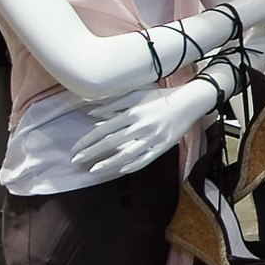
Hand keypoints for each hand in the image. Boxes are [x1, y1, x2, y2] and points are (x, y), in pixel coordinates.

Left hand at [75, 81, 217, 180]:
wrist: (189, 102)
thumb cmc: (161, 97)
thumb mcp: (136, 94)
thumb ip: (113, 103)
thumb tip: (92, 115)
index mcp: (133, 113)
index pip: (104, 129)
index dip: (88, 140)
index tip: (75, 149)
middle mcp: (141, 126)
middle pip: (111, 143)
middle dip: (92, 153)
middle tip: (76, 161)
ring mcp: (153, 138)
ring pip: (127, 154)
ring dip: (108, 163)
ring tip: (94, 170)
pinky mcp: (164, 146)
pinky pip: (146, 159)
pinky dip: (133, 166)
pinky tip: (121, 170)